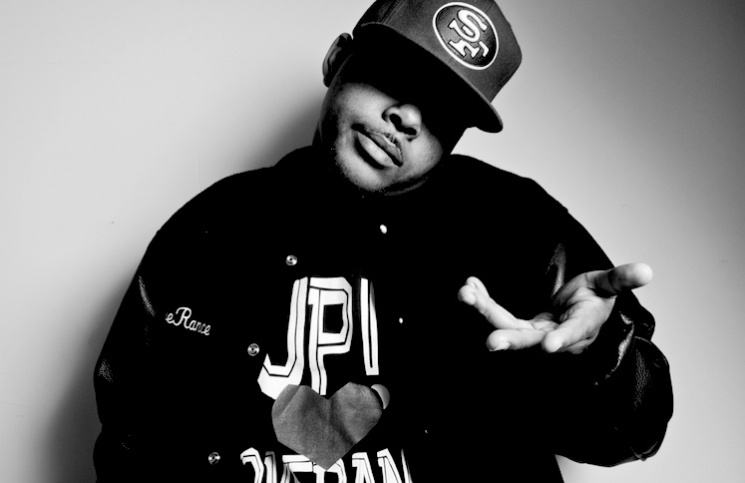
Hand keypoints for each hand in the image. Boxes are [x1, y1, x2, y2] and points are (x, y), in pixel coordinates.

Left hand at [457, 263, 652, 353]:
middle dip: (510, 337)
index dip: (562, 340)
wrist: (577, 315)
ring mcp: (534, 334)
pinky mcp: (519, 328)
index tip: (549, 346)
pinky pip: (497, 315)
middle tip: (491, 342)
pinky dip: (482, 301)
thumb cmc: (592, 301)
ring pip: (506, 326)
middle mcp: (554, 337)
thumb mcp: (608, 286)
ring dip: (484, 310)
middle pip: (531, 339)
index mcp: (581, 327)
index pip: (572, 334)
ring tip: (466, 293)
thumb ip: (622, 278)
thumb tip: (647, 270)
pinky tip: (469, 287)